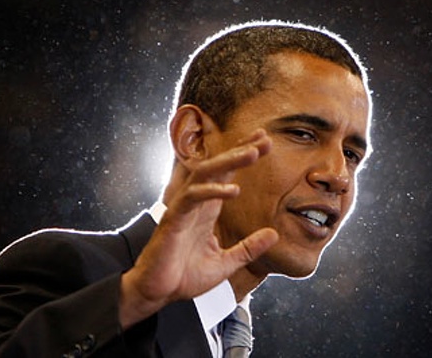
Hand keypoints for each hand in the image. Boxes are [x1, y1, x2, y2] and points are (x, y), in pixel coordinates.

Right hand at [119, 129, 277, 327]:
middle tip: (264, 139)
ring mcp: (183, 209)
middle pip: (217, 167)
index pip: (225, 175)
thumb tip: (273, 234)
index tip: (264, 142)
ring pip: (204, 174)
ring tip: (253, 153)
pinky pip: (191, 197)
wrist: (158, 293)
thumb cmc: (185, 277)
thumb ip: (248, 248)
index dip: (242, 156)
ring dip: (228, 161)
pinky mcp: (173, 220)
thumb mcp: (225, 263)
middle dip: (240, 150)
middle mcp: (196, 204)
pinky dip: (211, 191)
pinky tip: (232, 190)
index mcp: (207, 211)